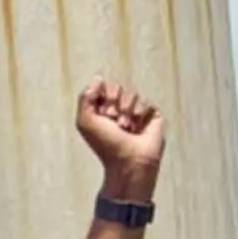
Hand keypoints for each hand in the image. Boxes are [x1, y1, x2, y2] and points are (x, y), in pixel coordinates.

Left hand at [75, 77, 166, 191]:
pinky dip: (140, 114)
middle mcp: (118, 108)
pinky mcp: (152, 115)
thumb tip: (98, 79)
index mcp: (101, 109)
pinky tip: (138, 127)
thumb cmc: (106, 143)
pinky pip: (147, 102)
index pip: (102, 87)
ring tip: (126, 127)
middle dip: (114, 103)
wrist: (129, 159)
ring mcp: (136, 111)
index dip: (101, 97)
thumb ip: (86, 97)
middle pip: (117, 87)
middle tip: (113, 120)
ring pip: (132, 94)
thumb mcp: (85, 121)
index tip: (101, 112)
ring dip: (126, 111)